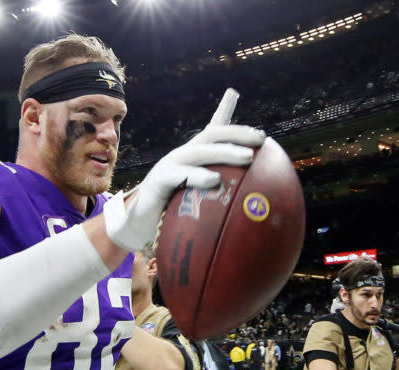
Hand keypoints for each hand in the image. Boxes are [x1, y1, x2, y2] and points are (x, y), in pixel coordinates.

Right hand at [104, 88, 265, 250]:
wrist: (137, 227)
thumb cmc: (170, 217)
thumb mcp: (196, 206)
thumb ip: (217, 202)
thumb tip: (248, 216)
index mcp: (193, 158)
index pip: (212, 133)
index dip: (228, 117)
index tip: (249, 114)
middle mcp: (183, 156)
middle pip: (212, 135)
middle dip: (237, 133)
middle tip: (261, 139)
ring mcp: (170, 165)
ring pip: (200, 151)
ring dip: (225, 152)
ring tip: (247, 157)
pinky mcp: (159, 179)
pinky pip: (180, 174)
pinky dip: (198, 175)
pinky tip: (215, 180)